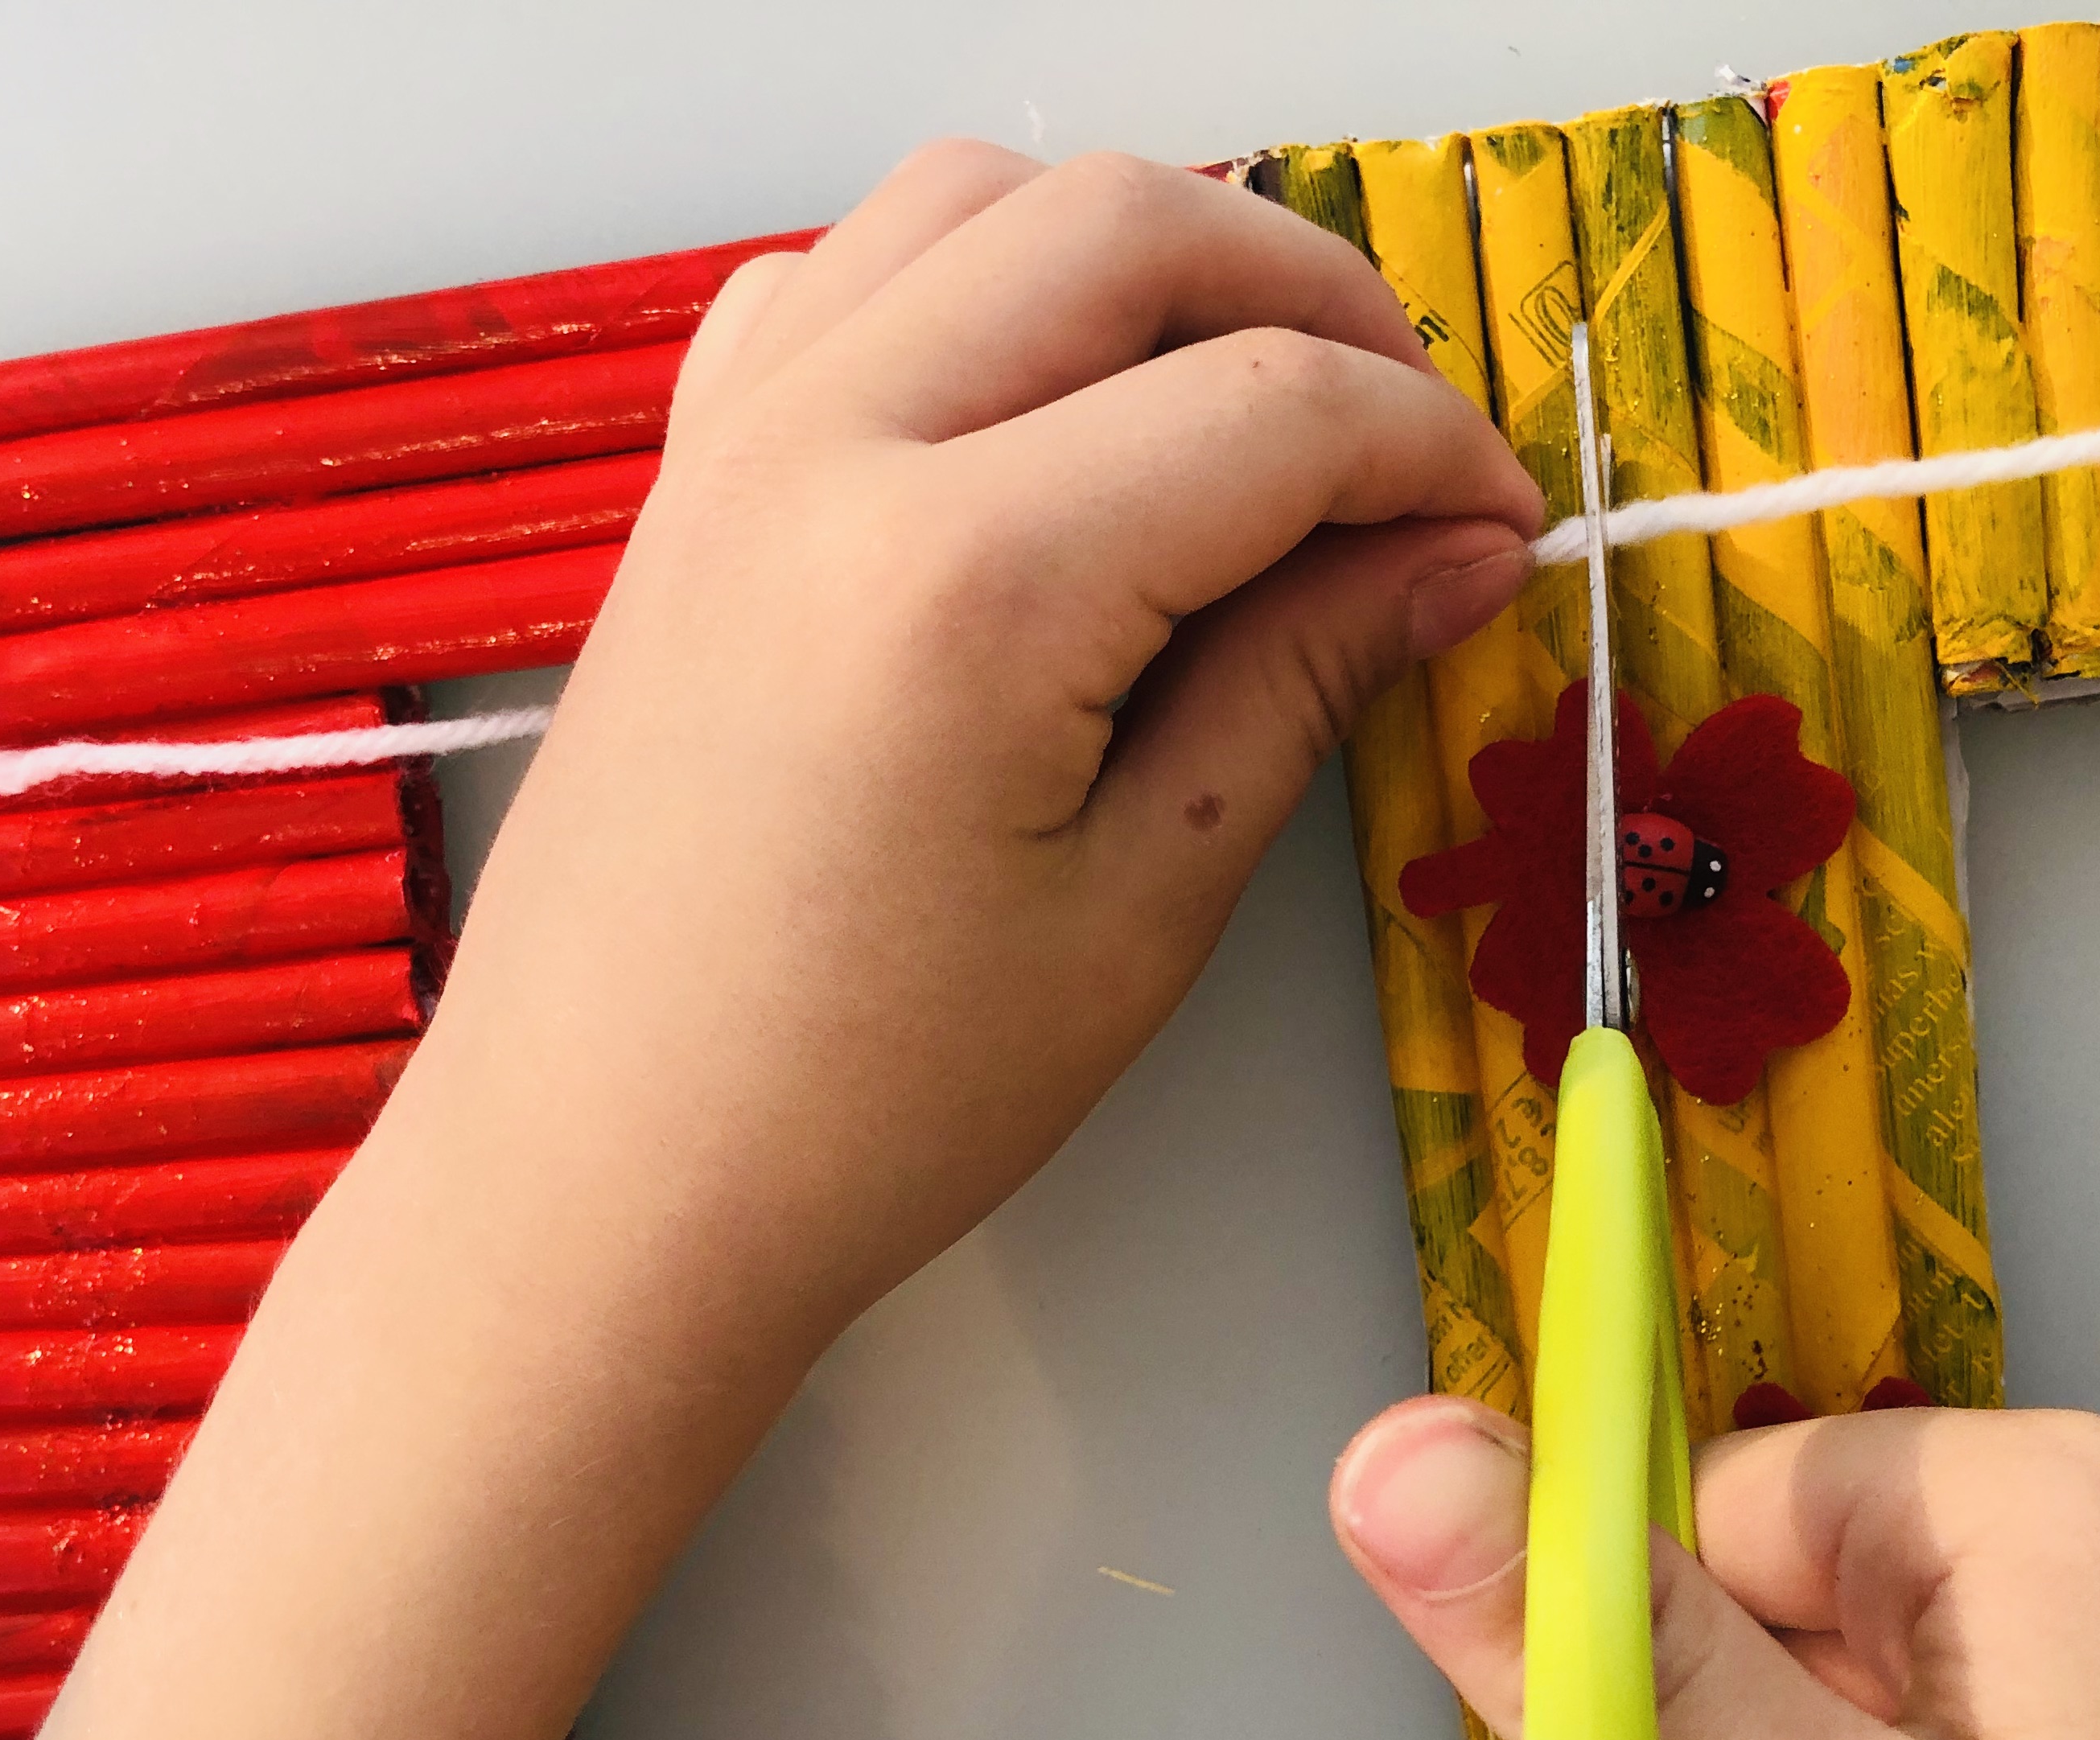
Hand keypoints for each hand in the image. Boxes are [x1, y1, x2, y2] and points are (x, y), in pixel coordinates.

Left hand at [416, 142, 1540, 1349]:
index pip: (1274, 407)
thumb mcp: (1138, 914)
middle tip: (1402, 448)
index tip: (1497, 528)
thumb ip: (1301, 684)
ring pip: (975, 200)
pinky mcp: (687, 487)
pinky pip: (839, 279)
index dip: (1431, 450)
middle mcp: (832, 452)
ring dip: (1140, 257)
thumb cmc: (857, 1103)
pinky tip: (1035, 418)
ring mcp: (736, 448)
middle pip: (1131, 225)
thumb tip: (1448, 557)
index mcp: (967, 580)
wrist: (602, 1178)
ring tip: (1238, 403)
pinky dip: (968, 285)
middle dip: (1316, 299)